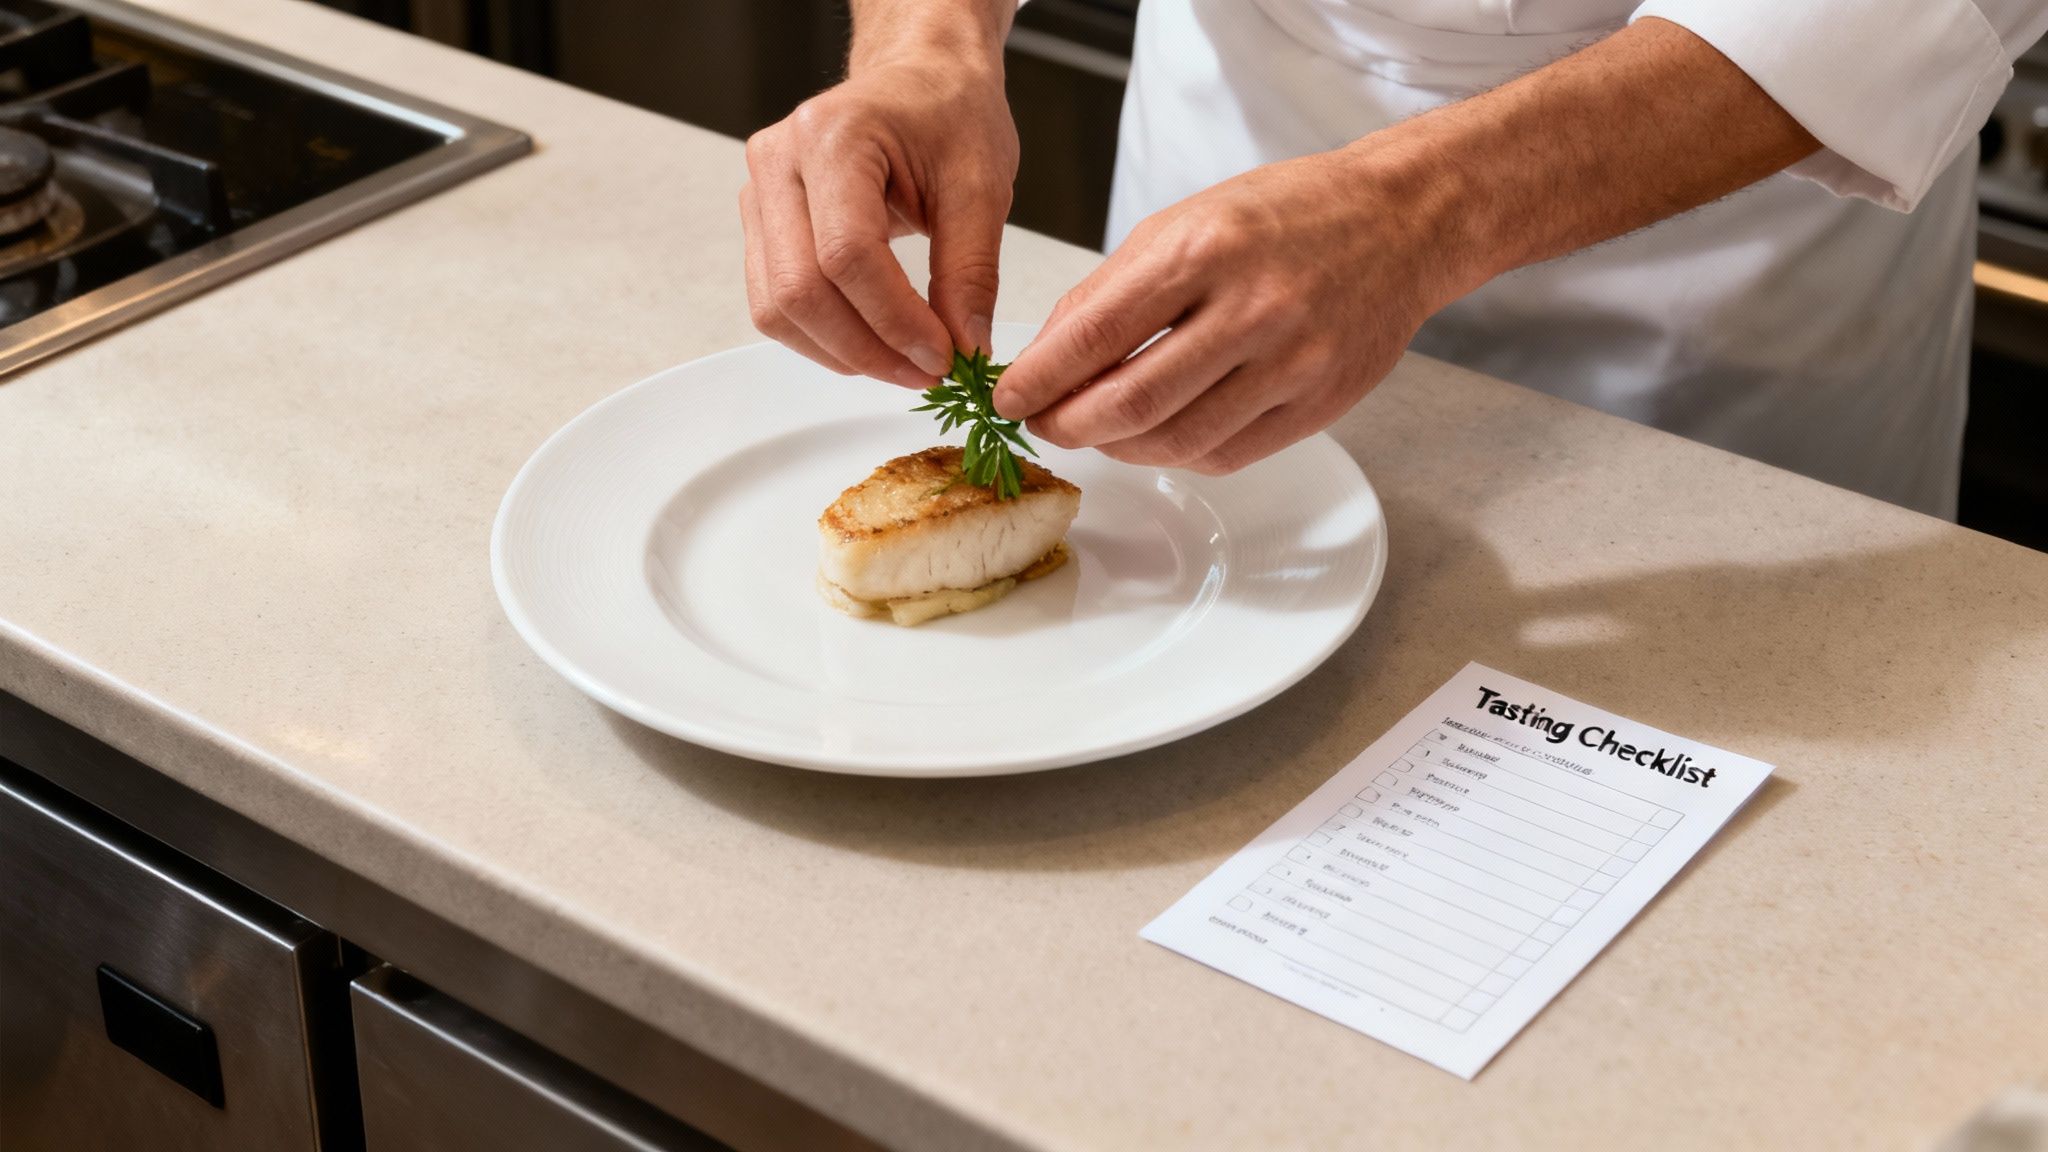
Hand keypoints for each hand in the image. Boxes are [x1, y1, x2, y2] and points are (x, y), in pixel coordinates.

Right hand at [740, 47, 1016, 388]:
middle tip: (927, 372)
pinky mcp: (761, 224)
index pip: (846, 254)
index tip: (944, 354)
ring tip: (905, 363)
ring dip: (841, 353)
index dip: (894, 319)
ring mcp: (760, 192)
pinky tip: (874, 343)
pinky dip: (823, 338)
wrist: (920, 79)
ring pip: (776, 307)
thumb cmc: (949, 113)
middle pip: (800, 289)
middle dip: (866, 349)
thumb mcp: (982, 185)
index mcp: (833, 135)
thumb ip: (972, 271)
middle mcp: (779, 161)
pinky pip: (774, 302)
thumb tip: (965, 348)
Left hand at [993, 148, 1475, 473]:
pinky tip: (1157, 435)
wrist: (1399, 222)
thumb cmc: (1283, 216)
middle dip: (1070, 425)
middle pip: (1132, 402)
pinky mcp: (1319, 405)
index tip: (1009, 397)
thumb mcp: (1183, 222)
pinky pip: (1225, 454)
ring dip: (1119, 447)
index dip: (1041, 378)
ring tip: (1097, 429)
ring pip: (1177, 441)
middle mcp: (1251, 308)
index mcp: (1204, 249)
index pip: (1097, 333)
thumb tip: (1045, 359)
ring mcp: (1292, 363)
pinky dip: (1175, 453)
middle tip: (1045, 423)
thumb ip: (1111, 291)